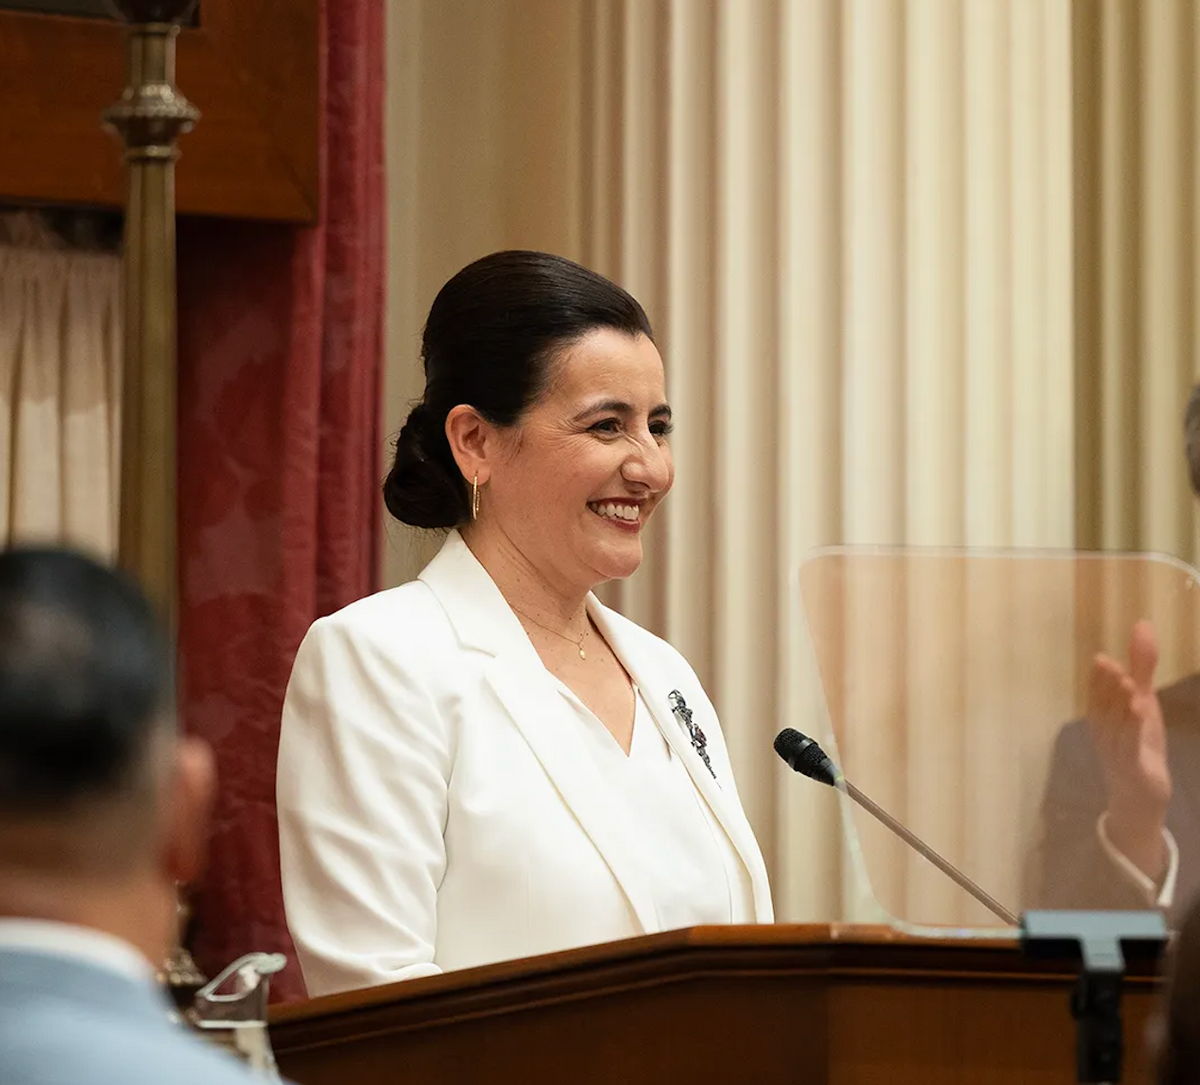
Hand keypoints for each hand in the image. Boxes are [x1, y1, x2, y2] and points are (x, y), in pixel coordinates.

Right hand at [1087, 619, 1170, 879]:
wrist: (1140, 795)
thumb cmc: (1138, 741)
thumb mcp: (1143, 700)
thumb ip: (1142, 664)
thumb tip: (1142, 624)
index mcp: (1102, 715)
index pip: (1096, 694)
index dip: (1098, 678)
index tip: (1102, 658)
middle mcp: (1103, 731)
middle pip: (1102, 707)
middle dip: (1105, 687)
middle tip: (1108, 664)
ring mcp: (1115, 750)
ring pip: (1115, 725)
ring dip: (1119, 705)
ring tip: (1126, 683)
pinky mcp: (1131, 766)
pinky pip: (1130, 746)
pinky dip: (1133, 730)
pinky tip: (1139, 713)